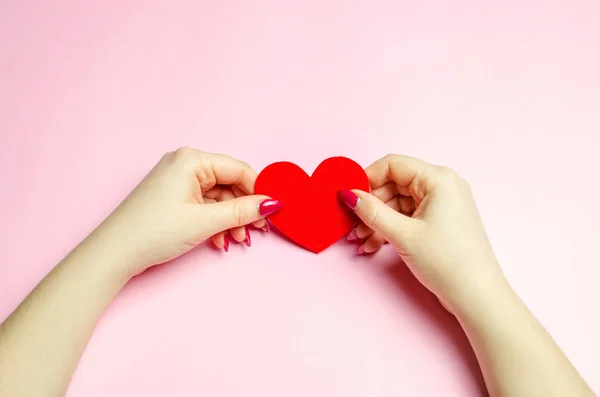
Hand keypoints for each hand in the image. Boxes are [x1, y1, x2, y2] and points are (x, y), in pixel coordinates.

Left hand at [87, 147, 281, 277]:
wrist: (114, 254)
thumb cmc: (154, 231)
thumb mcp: (205, 221)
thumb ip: (242, 211)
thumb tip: (271, 203)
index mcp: (192, 160)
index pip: (238, 169)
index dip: (258, 190)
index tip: (273, 211)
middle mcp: (184, 164)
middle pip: (229, 184)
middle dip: (243, 210)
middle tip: (256, 231)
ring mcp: (177, 180)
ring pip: (218, 197)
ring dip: (230, 220)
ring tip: (236, 241)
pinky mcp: (172, 196)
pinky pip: (204, 205)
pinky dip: (214, 222)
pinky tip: (218, 241)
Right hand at [339, 154, 506, 309]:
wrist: (477, 296)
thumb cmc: (448, 263)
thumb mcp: (403, 235)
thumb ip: (372, 212)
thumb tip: (348, 194)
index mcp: (438, 179)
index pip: (393, 165)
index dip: (367, 178)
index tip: (348, 197)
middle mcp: (442, 186)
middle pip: (394, 183)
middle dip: (371, 205)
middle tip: (353, 225)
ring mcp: (443, 203)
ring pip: (399, 202)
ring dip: (378, 219)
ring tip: (362, 240)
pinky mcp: (440, 220)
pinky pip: (409, 216)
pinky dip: (391, 227)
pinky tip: (375, 244)